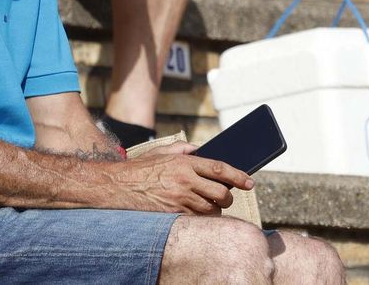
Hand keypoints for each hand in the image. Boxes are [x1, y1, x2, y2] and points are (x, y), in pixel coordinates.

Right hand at [118, 145, 251, 215]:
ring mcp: (179, 200)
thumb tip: (202, 150)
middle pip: (220, 193)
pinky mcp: (173, 214)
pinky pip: (196, 220)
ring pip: (211, 210)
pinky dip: (200, 217)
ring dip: (214, 209)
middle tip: (226, 197)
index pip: (219, 168)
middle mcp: (184, 181)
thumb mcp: (161, 152)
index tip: (250, 181)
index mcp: (184, 163)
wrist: (118, 186)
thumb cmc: (141, 168)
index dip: (238, 176)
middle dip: (227, 198)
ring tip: (210, 205)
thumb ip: (183, 148)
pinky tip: (196, 212)